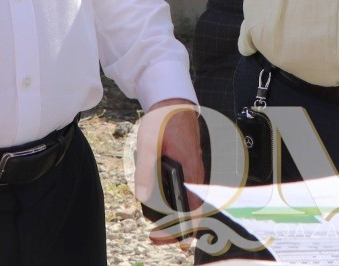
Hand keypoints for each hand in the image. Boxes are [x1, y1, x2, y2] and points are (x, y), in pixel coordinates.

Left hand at [135, 99, 205, 244]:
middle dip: (179, 227)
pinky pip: (189, 190)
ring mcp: (194, 168)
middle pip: (195, 208)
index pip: (195, 208)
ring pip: (192, 199)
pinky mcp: (190, 165)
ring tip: (161, 225)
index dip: (186, 227)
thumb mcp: (149, 144)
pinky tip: (164, 203)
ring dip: (179, 215)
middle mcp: (196, 171)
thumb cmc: (163, 120)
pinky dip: (179, 202)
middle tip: (160, 237)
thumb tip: (142, 195)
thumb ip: (145, 170)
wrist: (173, 101)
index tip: (176, 239)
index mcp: (189, 169)